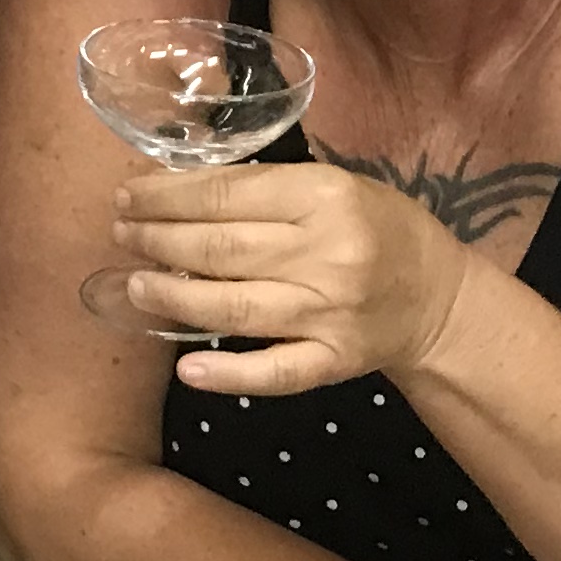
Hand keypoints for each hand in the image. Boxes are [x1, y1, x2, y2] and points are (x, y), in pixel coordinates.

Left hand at [105, 160, 472, 395]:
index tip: (128, 195)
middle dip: (159, 240)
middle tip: (122, 235)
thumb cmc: (376, 228)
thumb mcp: (331, 186)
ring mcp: (329, 313)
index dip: (167, 196)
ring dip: (175, 296)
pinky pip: (274, 373)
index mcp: (325, 197)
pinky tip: (187, 368)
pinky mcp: (334, 362)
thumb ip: (263, 190)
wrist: (437, 297)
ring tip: (135, 284)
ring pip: (235, 307)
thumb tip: (175, 190)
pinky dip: (228, 373)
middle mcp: (327, 254)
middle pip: (222, 248)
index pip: (228, 194)